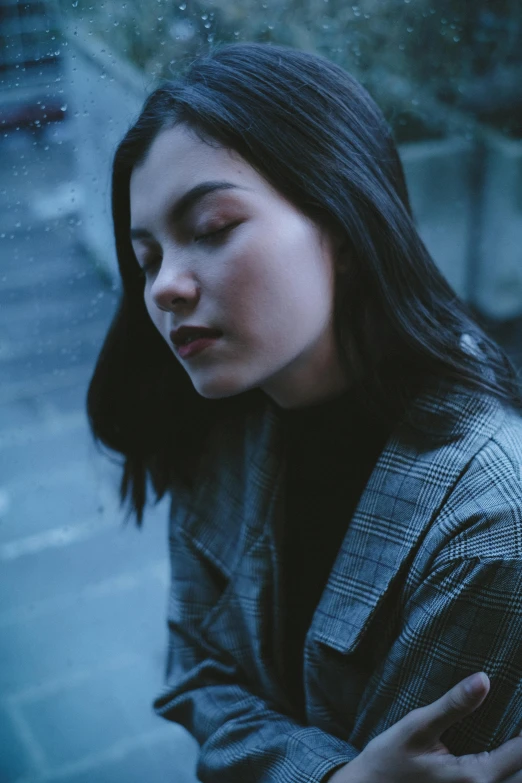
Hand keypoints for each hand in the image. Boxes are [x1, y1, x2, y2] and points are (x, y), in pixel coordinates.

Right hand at [329, 672, 521, 782]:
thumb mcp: (417, 727)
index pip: (520, 752)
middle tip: (513, 707)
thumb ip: (453, 706)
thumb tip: (484, 680)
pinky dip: (503, 762)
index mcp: (474, 777)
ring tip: (507, 722)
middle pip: (520, 768)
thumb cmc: (389, 760)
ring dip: (513, 753)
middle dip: (519, 741)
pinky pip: (496, 777)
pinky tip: (495, 741)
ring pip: (511, 776)